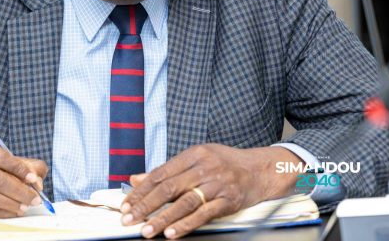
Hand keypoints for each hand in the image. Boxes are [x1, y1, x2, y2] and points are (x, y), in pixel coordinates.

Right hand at [0, 139, 47, 217]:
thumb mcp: (8, 160)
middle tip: (34, 199)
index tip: (32, 178)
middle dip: (18, 190)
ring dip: (9, 203)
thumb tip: (38, 182)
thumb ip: (28, 166)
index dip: (17, 167)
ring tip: (24, 207)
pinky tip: (13, 212)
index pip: (0, 157)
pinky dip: (0, 211)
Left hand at [120, 144, 301, 238]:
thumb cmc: (227, 164)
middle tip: (129, 219)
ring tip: (146, 230)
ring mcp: (217, 183)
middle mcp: (204, 167)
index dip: (140, 191)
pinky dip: (186, 224)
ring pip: (184, 202)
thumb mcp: (197, 159)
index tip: (126, 204)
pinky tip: (172, 233)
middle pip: (168, 187)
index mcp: (193, 154)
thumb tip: (136, 180)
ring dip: (162, 218)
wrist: (262, 169)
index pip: (160, 173)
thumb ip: (167, 171)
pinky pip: (203, 214)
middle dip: (145, 205)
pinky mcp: (228, 200)